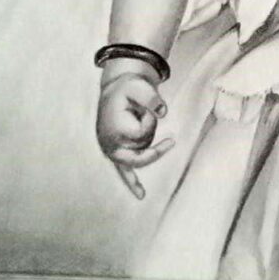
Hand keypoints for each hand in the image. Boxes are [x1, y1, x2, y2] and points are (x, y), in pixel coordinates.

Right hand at [96, 70, 173, 198]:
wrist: (114, 91)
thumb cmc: (127, 88)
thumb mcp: (138, 85)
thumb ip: (152, 97)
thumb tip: (164, 112)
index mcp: (113, 130)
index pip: (142, 134)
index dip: (148, 119)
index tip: (142, 107)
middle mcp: (110, 145)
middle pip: (141, 153)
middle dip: (152, 142)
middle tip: (168, 138)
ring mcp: (112, 152)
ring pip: (141, 154)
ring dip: (146, 137)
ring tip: (137, 119)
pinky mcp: (116, 154)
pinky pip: (124, 172)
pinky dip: (133, 183)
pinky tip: (141, 194)